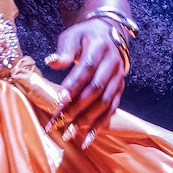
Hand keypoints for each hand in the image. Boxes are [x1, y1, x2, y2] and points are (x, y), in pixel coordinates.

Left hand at [43, 19, 125, 146]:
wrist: (109, 34)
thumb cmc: (85, 36)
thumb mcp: (72, 36)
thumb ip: (64, 50)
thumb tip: (53, 62)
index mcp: (100, 48)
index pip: (87, 70)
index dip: (73, 86)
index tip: (57, 102)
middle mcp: (113, 65)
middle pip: (96, 90)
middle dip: (77, 108)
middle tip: (58, 122)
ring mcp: (118, 78)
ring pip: (105, 103)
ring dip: (87, 120)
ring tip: (69, 134)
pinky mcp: (119, 89)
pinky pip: (112, 110)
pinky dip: (100, 125)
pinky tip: (87, 138)